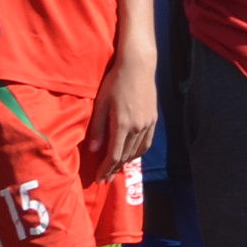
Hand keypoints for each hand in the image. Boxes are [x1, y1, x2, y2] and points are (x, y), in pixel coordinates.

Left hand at [89, 55, 156, 174]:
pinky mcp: (153, 119)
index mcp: (122, 124)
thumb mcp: (101, 103)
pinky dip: (137, 153)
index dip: (106, 169)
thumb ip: (98, 128)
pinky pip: (146, 143)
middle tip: (105, 179)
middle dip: (114, 169)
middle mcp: (137, 127)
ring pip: (136, 151)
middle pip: (125, 156)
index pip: (114, 155)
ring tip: (116, 170)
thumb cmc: (115, 82)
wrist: (138, 66)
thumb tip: (94, 150)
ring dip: (125, 163)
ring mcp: (147, 124)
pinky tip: (131, 155)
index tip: (99, 179)